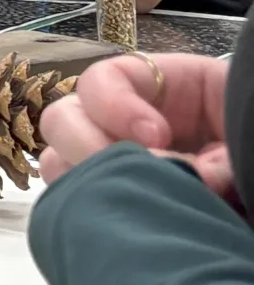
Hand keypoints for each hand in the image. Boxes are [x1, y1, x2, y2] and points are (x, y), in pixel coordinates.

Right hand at [39, 52, 231, 195]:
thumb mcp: (248, 131)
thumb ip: (218, 145)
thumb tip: (180, 174)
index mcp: (168, 89)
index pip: (106, 78)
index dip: (115, 104)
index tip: (155, 136)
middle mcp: (130, 123)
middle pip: (67, 116)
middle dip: (91, 145)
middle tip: (138, 172)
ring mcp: (118, 164)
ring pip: (61, 159)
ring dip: (85, 177)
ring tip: (133, 199)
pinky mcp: (115, 201)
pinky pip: (73, 198)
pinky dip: (84, 206)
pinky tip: (122, 218)